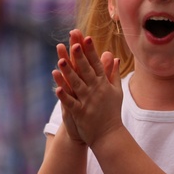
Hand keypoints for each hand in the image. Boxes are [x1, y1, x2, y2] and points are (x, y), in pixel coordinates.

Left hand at [52, 29, 121, 147]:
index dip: (91, 51)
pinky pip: (71, 103)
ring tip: (60, 61)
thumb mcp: (116, 92)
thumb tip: (115, 58)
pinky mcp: (81, 113)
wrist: (109, 135)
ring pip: (77, 84)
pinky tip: (57, 88)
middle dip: (80, 57)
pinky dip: (65, 96)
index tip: (86, 38)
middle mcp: (96, 91)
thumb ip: (114, 74)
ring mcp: (88, 102)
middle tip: (74, 43)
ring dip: (69, 73)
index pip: (97, 64)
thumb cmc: (112, 112)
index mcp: (104, 84)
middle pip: (87, 71)